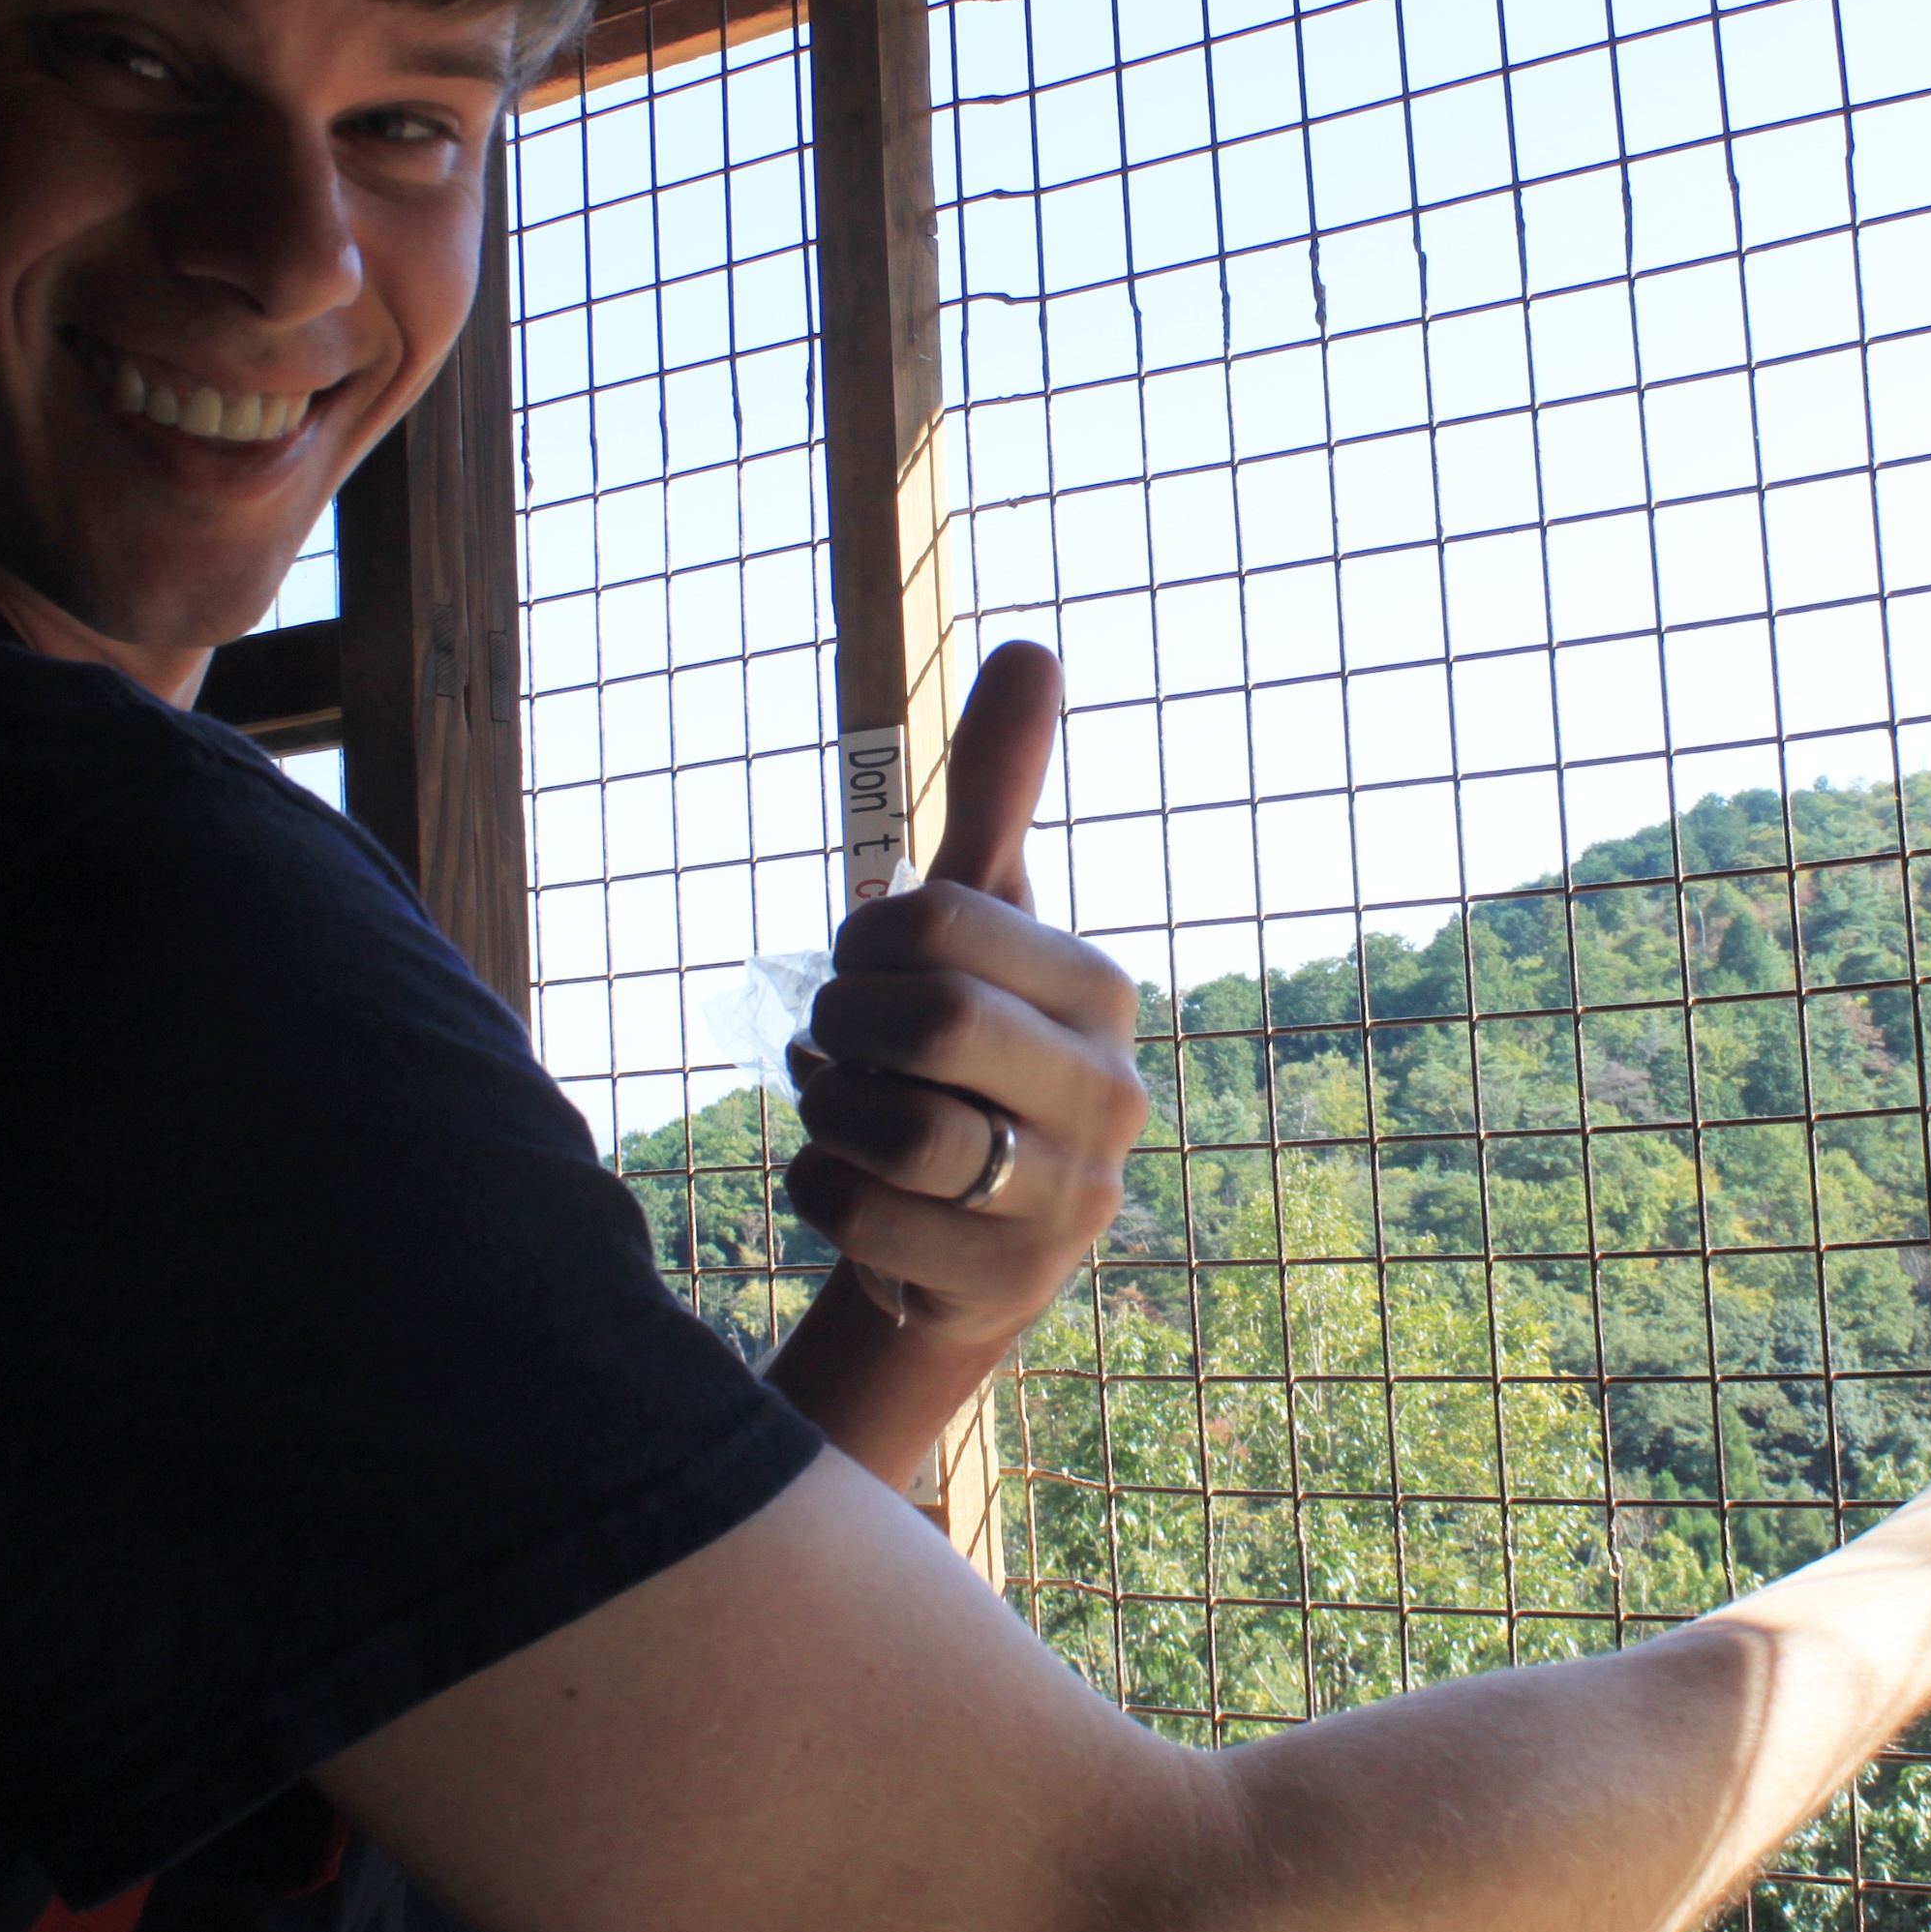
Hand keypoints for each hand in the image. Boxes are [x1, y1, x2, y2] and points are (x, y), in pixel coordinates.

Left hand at [783, 643, 1150, 1352]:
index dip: (862, 942)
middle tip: (846, 1039)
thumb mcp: (977, 924)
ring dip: (832, 1110)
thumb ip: (997, 792)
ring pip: (890, 1130)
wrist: (968, 1228)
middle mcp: (1111, 1094)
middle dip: (845, 1026)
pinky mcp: (1007, 1284)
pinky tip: (856, 1184)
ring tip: (851, 1107)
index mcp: (1102, 990)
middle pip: (928, 1025)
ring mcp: (1069, 1201)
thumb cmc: (969, 1052)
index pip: (939, 925)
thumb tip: (1032, 647)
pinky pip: (857, 1214)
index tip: (867, 964)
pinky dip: (820, 1187)